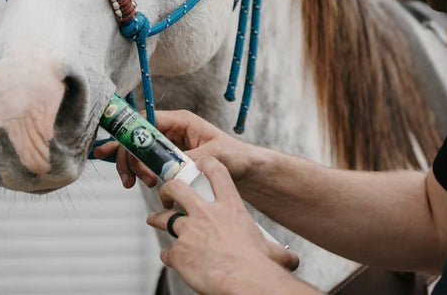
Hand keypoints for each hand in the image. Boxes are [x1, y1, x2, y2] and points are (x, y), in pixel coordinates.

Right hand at [93, 109, 252, 188]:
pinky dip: (141, 173)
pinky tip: (143, 184)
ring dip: (134, 168)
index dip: (129, 134)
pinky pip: (148, 163)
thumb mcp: (213, 157)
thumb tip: (168, 170)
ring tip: (146, 183)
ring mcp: (169, 145)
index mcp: (181, 121)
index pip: (146, 120)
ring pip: (139, 151)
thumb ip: (188, 160)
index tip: (119, 151)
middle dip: (128, 157)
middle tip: (130, 178)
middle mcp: (172, 130)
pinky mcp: (170, 160)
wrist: (246, 170)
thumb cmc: (234, 156)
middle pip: (136, 137)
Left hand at [147, 157, 299, 293]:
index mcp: (230, 207)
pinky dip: (168, 255)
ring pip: (164, 218)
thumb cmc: (260, 267)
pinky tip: (172, 259)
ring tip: (154, 220)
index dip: (206, 164)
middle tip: (168, 195)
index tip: (199, 164)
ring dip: (158, 219)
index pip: (216, 172)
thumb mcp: (273, 253)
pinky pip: (167, 252)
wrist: (245, 282)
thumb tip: (292, 259)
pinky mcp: (179, 253)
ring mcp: (190, 232)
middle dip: (169, 189)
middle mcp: (206, 214)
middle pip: (178, 188)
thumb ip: (280, 252)